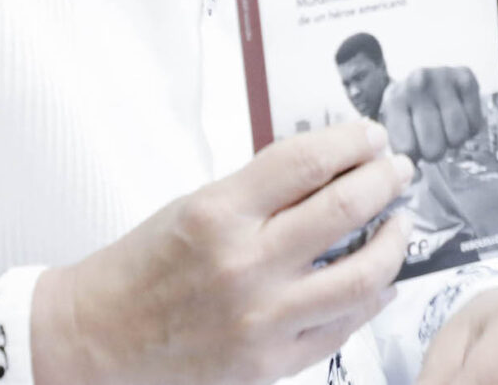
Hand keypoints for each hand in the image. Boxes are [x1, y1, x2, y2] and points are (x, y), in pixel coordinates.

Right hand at [33, 120, 415, 384]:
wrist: (98, 338)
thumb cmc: (139, 269)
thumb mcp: (194, 206)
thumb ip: (258, 192)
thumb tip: (326, 170)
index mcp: (219, 213)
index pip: (307, 160)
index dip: (352, 142)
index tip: (371, 136)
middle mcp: (245, 264)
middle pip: (345, 207)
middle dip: (385, 180)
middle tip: (397, 170)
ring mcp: (263, 318)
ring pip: (362, 274)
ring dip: (393, 241)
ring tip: (399, 225)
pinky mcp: (272, 361)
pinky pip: (343, 326)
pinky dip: (372, 299)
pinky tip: (378, 282)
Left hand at [381, 66, 483, 161]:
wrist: (423, 77)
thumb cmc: (408, 110)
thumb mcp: (395, 126)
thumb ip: (400, 154)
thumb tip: (416, 177)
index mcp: (394, 100)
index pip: (407, 149)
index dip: (414, 159)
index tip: (414, 150)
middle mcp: (417, 85)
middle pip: (434, 147)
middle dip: (434, 151)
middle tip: (431, 140)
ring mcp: (442, 78)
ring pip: (457, 136)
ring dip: (453, 140)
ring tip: (444, 128)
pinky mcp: (466, 78)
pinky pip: (474, 124)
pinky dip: (469, 129)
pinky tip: (458, 116)